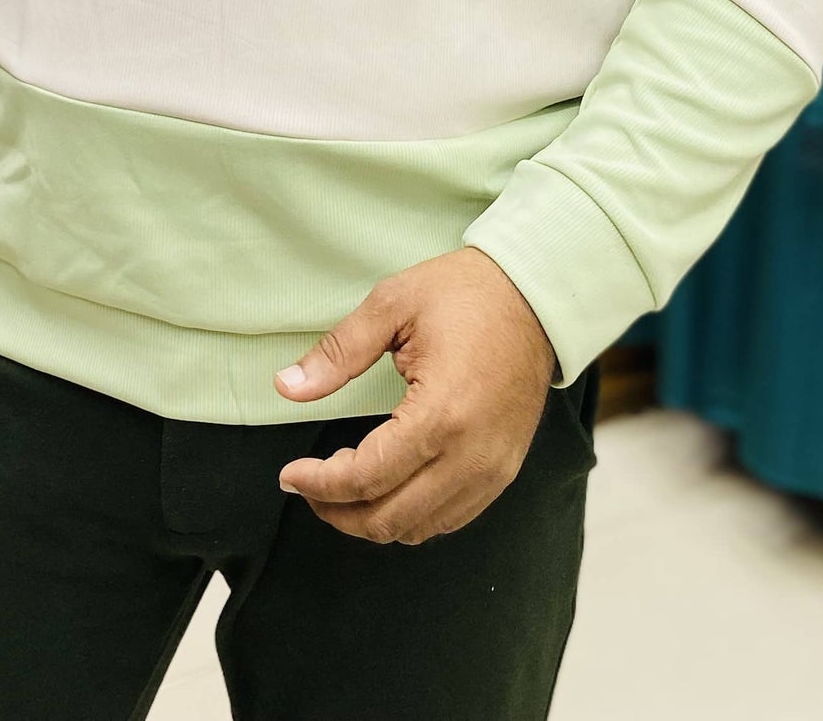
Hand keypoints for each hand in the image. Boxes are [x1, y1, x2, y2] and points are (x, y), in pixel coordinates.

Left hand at [275, 248, 555, 544]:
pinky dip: (410, 516)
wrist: (536, 295)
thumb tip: (286, 387)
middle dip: (337, 512)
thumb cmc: (464, 293)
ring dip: (372, 519)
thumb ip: (338, 352)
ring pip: (419, 529)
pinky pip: (449, 518)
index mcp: (441, 414)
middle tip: (307, 486)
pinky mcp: (504, 471)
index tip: (289, 475)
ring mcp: (493, 469)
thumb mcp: (393, 304)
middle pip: (389, 519)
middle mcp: (471, 456)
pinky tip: (388, 487)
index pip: (367, 477)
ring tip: (341, 489)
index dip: (319, 483)